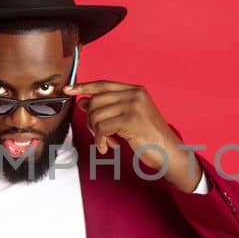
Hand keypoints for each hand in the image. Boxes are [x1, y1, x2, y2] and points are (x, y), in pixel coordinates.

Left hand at [65, 80, 199, 192]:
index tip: (68, 90)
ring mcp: (134, 106)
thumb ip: (108, 108)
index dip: (84, 87)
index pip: (103, 84)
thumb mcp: (127, 119)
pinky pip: (102, 128)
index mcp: (136, 90)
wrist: (169, 153)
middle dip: (90, 119)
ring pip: (96, 115)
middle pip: (96, 100)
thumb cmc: (149, 138)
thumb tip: (83, 102)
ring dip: (96, 132)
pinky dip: (100, 140)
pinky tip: (108, 147)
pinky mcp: (131, 120)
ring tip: (107, 142)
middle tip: (97, 133)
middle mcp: (135, 94)